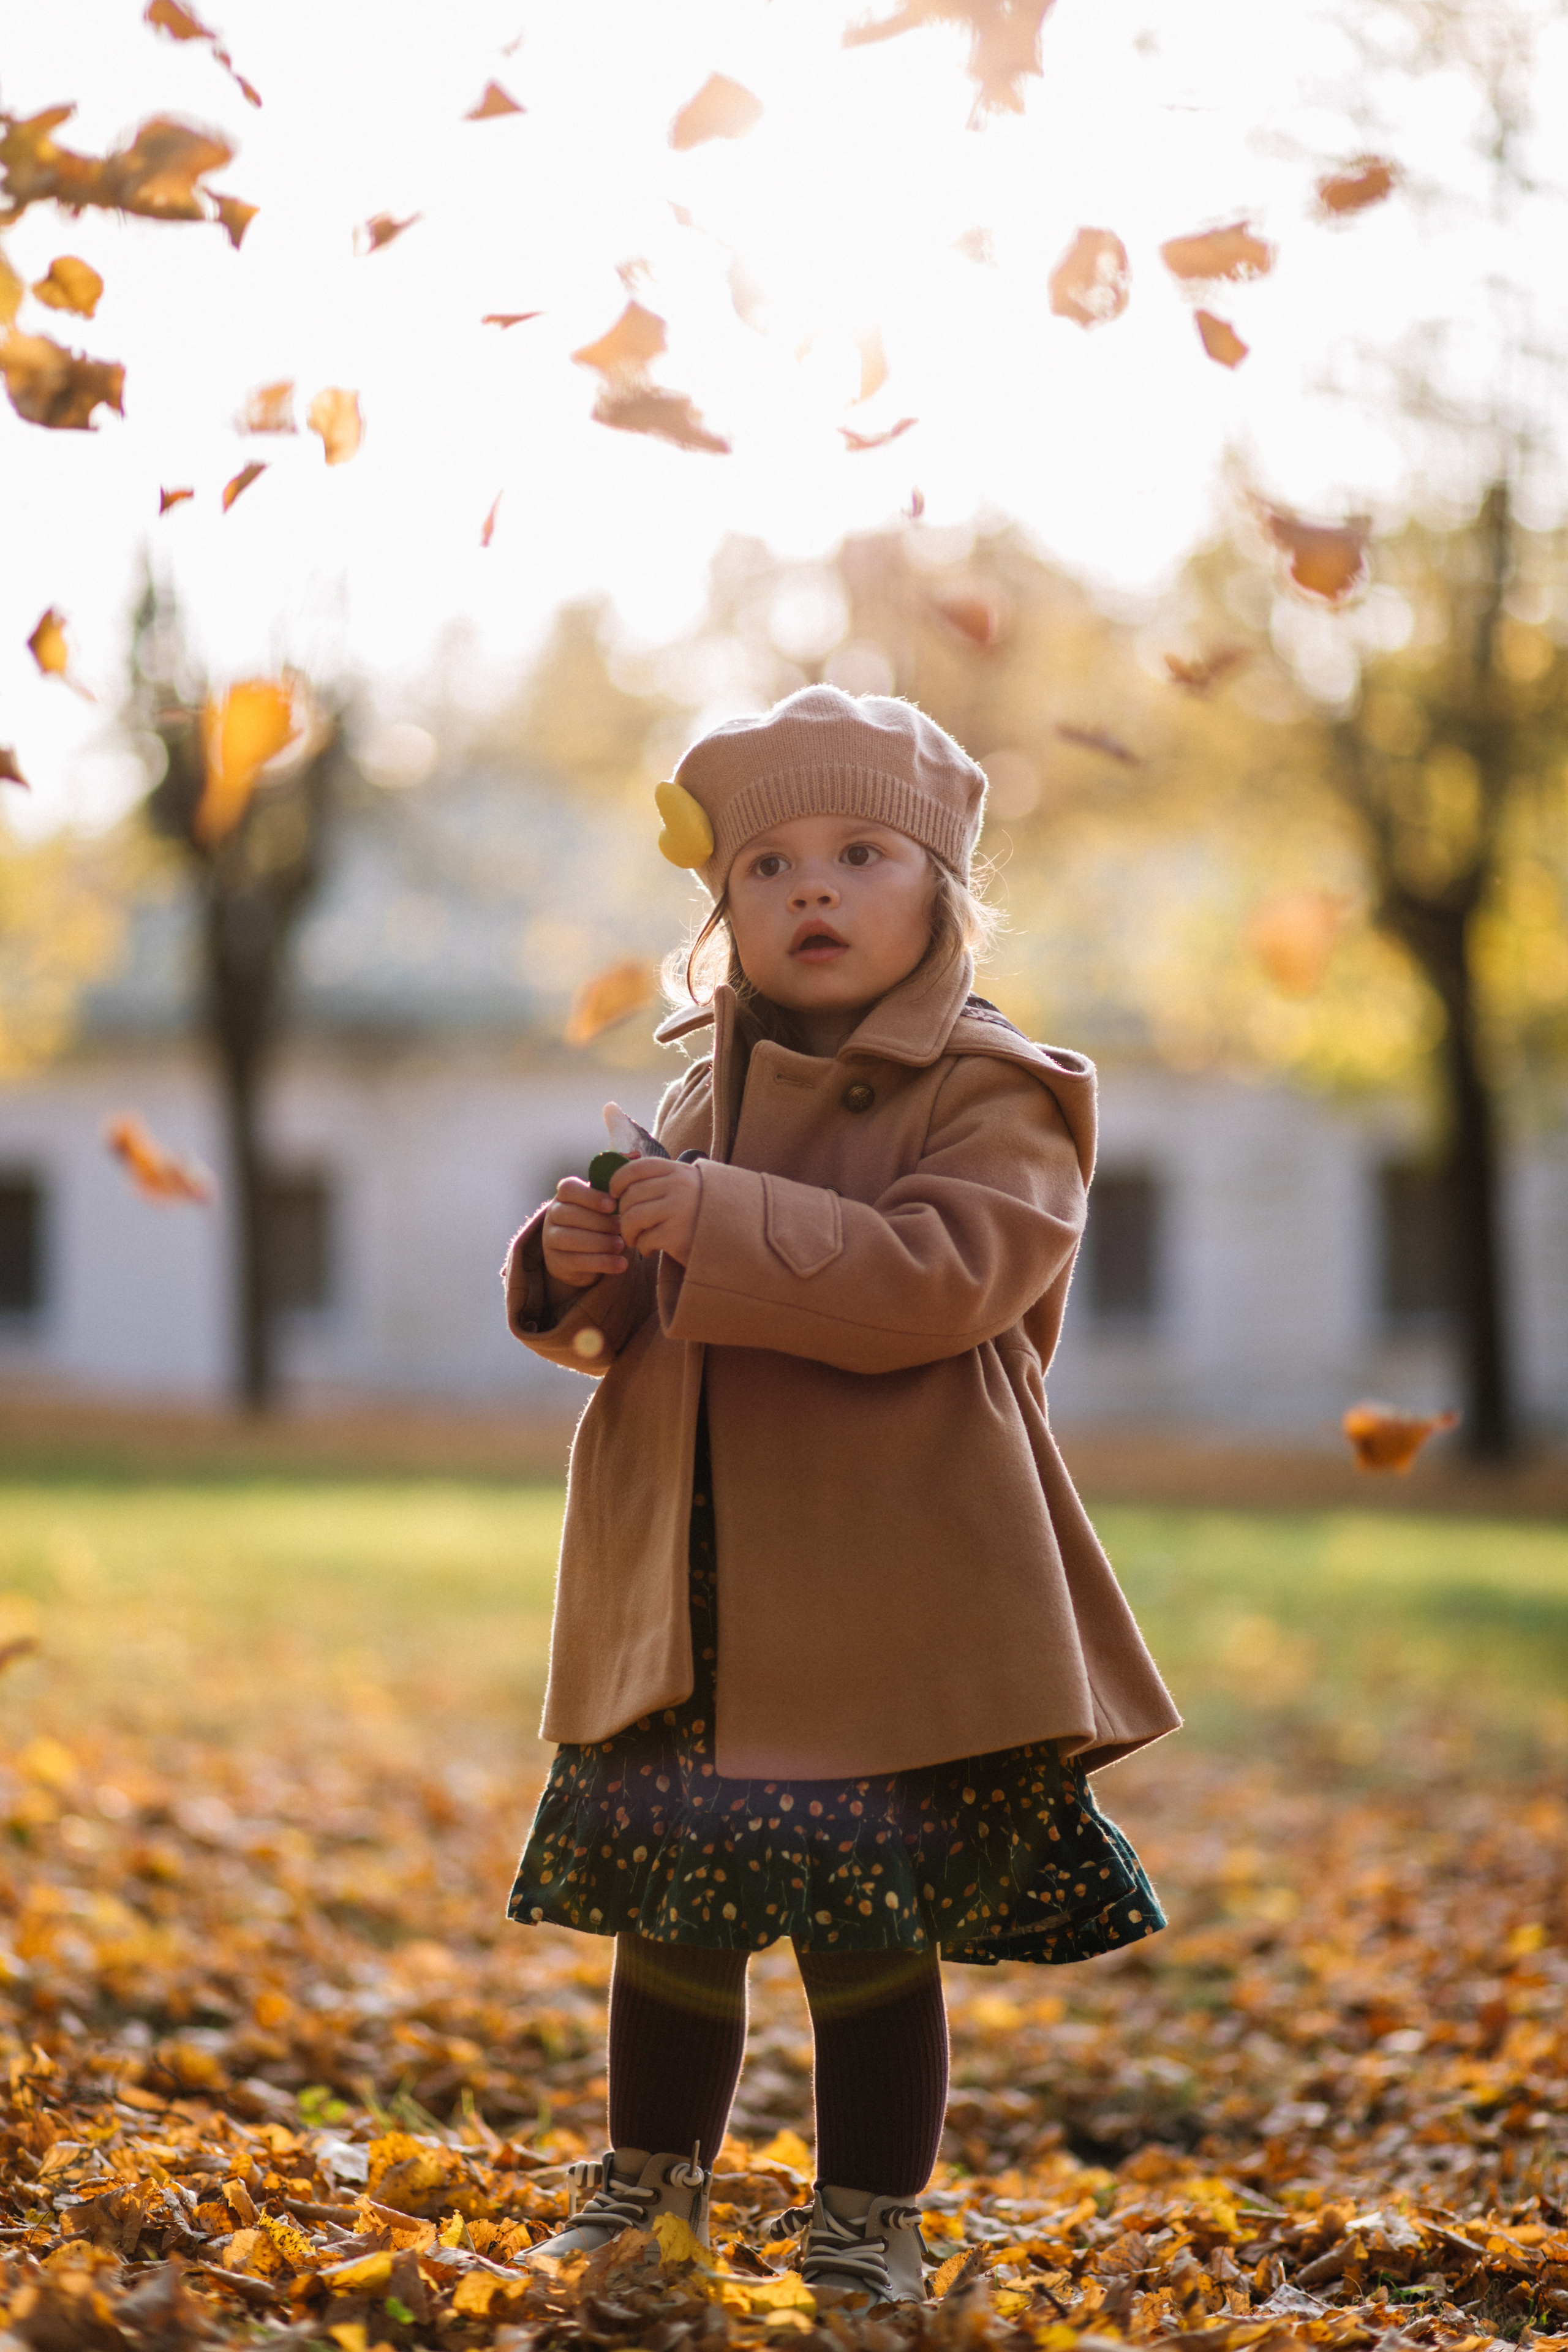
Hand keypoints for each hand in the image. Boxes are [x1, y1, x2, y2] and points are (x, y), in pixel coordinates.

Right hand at [542, 1175, 627, 1289]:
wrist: (583, 1255)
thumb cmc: (599, 1221)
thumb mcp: (606, 1202)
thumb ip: (617, 1180)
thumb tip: (634, 1154)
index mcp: (565, 1196)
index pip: (568, 1188)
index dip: (590, 1196)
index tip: (612, 1205)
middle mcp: (553, 1214)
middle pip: (571, 1215)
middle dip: (600, 1223)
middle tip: (623, 1229)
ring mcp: (550, 1239)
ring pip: (572, 1239)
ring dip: (600, 1243)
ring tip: (621, 1246)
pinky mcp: (556, 1262)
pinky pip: (576, 1262)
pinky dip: (601, 1264)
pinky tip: (621, 1264)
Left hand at [611, 1156, 701, 1265]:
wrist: (735, 1240)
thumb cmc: (702, 1215)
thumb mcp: (687, 1187)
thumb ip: (661, 1180)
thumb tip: (620, 1182)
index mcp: (679, 1170)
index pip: (637, 1168)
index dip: (618, 1180)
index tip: (614, 1194)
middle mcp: (680, 1185)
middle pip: (631, 1195)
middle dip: (623, 1214)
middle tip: (629, 1226)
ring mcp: (679, 1209)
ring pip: (633, 1217)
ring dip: (628, 1232)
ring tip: (635, 1240)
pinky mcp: (678, 1234)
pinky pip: (645, 1239)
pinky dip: (643, 1247)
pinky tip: (652, 1250)